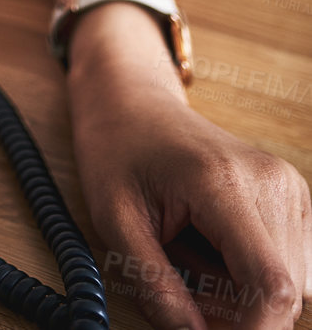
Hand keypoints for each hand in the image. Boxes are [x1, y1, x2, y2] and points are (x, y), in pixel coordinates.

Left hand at [71, 80, 311, 328]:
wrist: (134, 101)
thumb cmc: (118, 151)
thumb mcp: (115, 219)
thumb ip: (154, 286)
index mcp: (224, 183)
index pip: (271, 286)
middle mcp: (272, 182)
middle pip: (283, 294)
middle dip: (236, 315)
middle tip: (179, 282)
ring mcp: (290, 188)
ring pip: (291, 287)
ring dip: (244, 297)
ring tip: (192, 257)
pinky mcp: (293, 198)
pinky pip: (290, 268)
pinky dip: (254, 279)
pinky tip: (214, 252)